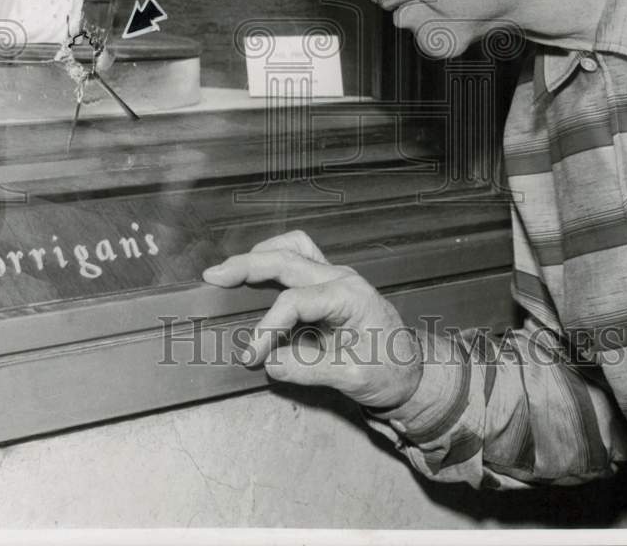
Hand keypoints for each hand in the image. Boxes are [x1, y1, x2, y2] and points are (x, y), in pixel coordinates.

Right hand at [202, 230, 422, 409]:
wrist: (413, 372)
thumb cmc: (389, 372)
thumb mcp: (353, 378)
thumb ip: (310, 369)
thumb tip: (270, 363)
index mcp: (349, 297)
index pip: (295, 302)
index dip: (267, 327)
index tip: (251, 356)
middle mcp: (340, 277)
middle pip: (287, 260)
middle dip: (248, 266)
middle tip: (213, 276)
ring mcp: (335, 276)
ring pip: (293, 248)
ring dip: (261, 255)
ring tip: (231, 269)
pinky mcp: (330, 284)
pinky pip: (300, 257)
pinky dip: (275, 259)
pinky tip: (257, 271)